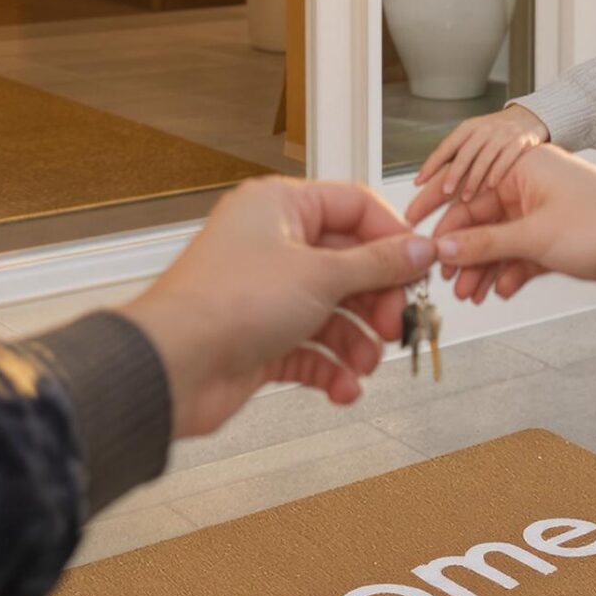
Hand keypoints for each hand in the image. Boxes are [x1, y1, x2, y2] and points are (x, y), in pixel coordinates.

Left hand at [121, 178, 432, 436]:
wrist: (174, 366)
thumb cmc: (226, 304)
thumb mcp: (320, 275)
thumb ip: (377, 264)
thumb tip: (418, 249)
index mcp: (280, 207)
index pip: (354, 207)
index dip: (392, 238)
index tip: (420, 268)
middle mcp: (272, 245)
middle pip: (349, 265)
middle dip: (376, 302)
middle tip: (394, 326)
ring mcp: (267, 293)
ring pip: (334, 313)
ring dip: (357, 343)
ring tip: (365, 365)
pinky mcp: (262, 338)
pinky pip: (312, 350)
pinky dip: (332, 370)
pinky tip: (343, 388)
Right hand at [410, 147, 595, 304]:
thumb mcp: (534, 236)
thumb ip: (484, 243)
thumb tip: (443, 247)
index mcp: (524, 168)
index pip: (468, 192)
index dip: (440, 220)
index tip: (417, 241)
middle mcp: (532, 188)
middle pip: (482, 221)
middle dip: (463, 253)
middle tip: (447, 280)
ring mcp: (546, 216)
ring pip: (501, 243)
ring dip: (484, 269)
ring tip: (470, 295)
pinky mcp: (560, 241)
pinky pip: (522, 256)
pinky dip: (510, 273)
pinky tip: (501, 291)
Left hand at [414, 104, 552, 203]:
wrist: (529, 117)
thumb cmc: (496, 132)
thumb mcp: (475, 135)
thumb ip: (458, 152)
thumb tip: (431, 176)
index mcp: (468, 128)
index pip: (446, 146)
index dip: (431, 164)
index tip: (419, 181)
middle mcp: (484, 129)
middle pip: (465, 153)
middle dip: (454, 174)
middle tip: (445, 192)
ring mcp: (502, 135)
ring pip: (484, 158)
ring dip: (474, 179)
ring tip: (466, 197)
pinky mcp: (520, 141)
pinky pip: (506, 158)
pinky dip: (497, 173)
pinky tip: (490, 186)